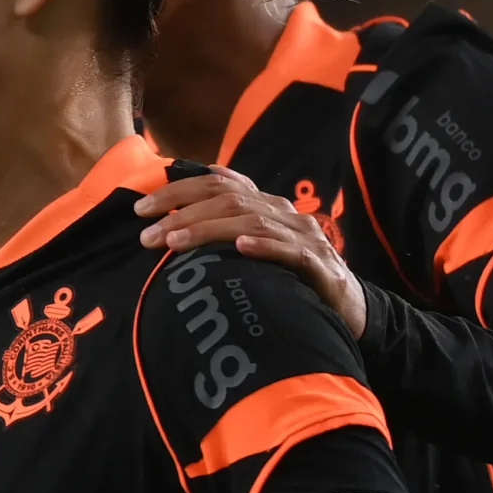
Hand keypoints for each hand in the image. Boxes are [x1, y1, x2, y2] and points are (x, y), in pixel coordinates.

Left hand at [135, 167, 366, 337]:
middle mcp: (284, 214)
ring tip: (174, 242)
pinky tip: (239, 248)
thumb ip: (226, 235)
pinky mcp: (319, 265)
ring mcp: (303, 237)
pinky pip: (290, 251)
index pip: (219, 184)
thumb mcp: (258, 252)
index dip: (178, 190)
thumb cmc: (294, 280)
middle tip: (146, 235)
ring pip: (251, 222)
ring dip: (208, 230)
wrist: (351, 308)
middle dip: (182, 213)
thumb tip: (178, 226)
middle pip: (228, 199)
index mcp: (267, 206)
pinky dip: (264, 247)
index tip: (142, 208)